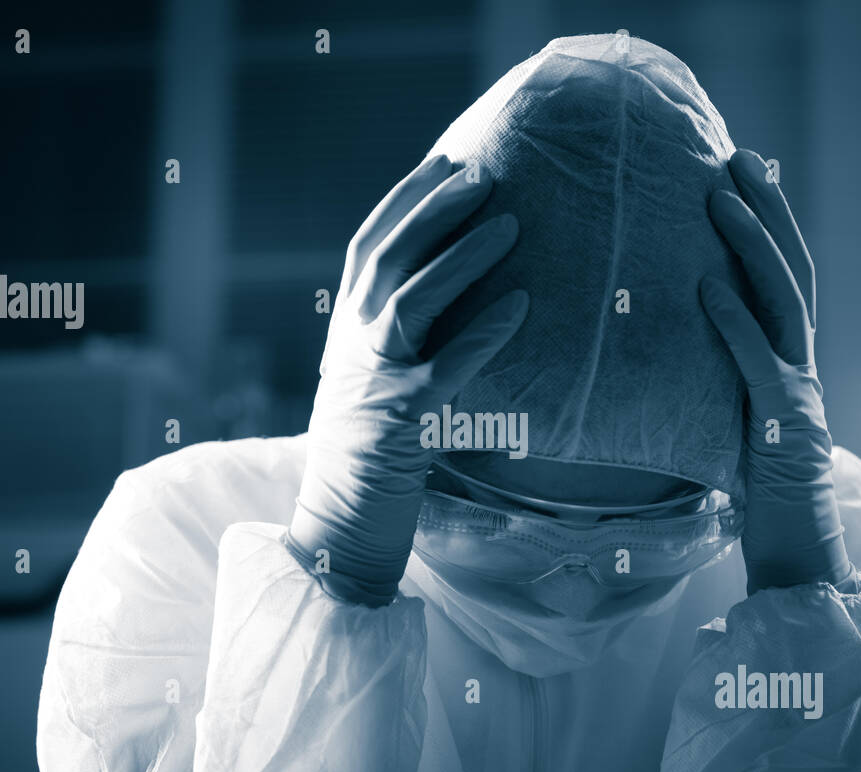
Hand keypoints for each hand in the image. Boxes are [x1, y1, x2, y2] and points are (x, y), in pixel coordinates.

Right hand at [286, 154, 529, 605]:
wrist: (341, 521)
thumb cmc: (370, 450)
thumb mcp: (371, 378)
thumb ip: (395, 332)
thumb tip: (448, 285)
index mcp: (345, 328)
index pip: (367, 245)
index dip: (405, 199)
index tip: (446, 160)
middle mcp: (351, 344)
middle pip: (387, 258)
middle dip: (433, 211)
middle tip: (482, 175)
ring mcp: (373, 381)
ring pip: (410, 302)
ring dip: (461, 258)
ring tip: (509, 224)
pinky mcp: (402, 421)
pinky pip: (446, 368)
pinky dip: (483, 333)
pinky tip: (519, 305)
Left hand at [699, 149, 852, 593]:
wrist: (794, 551)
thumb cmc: (758, 492)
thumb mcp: (733, 420)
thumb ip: (719, 378)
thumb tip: (670, 341)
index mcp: (789, 360)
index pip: (783, 276)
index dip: (768, 222)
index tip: (740, 174)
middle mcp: (803, 365)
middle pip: (792, 270)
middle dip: (768, 209)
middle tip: (740, 155)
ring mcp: (800, 392)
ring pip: (785, 302)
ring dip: (754, 247)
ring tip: (721, 200)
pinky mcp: (786, 427)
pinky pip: (759, 365)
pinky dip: (734, 324)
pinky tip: (706, 288)